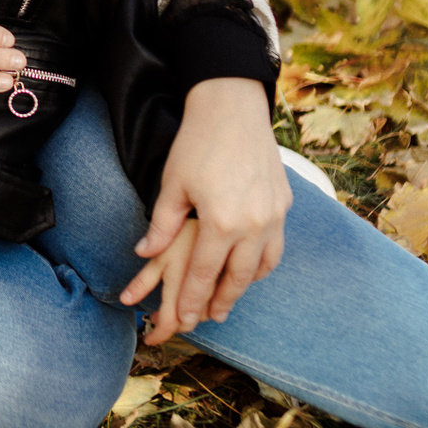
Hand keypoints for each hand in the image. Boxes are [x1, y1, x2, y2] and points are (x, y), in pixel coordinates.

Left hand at [118, 78, 288, 333]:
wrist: (233, 108)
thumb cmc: (196, 144)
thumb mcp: (172, 185)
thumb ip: (161, 225)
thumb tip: (144, 253)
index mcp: (221, 222)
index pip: (204, 273)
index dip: (193, 299)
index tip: (184, 319)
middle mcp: (254, 225)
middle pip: (237, 277)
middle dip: (222, 300)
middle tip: (210, 318)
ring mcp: (273, 216)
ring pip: (262, 265)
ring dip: (245, 285)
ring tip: (230, 298)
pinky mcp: (284, 204)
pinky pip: (276, 245)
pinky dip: (264, 262)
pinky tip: (253, 267)